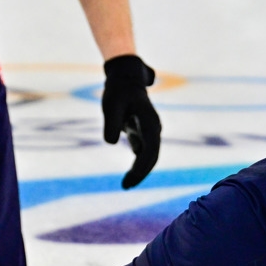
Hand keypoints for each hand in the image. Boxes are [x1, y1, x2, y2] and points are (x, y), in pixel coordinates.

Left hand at [102, 55, 161, 187]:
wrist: (125, 79)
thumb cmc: (118, 91)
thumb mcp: (111, 104)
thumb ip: (111, 123)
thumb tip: (111, 142)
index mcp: (150, 123)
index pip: (149, 152)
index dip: (140, 168)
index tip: (128, 180)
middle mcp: (154, 129)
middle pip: (151, 157)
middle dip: (140, 173)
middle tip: (125, 186)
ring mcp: (149, 132)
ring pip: (148, 156)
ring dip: (140, 171)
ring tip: (126, 184)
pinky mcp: (143, 133)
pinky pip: (143, 153)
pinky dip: (137, 165)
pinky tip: (129, 176)